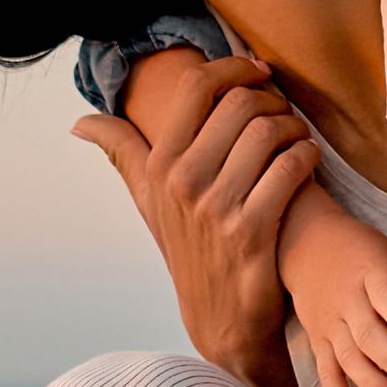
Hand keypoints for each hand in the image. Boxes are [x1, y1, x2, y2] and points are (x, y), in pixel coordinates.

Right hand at [71, 58, 318, 365]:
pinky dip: (306, 154)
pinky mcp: (253, 231)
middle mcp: (183, 183)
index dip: (233, 66)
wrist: (221, 319)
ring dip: (294, 126)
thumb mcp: (148, 200)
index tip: (258, 69)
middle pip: (240, 103)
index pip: (197, 87)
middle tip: (283, 111)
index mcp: (159, 165)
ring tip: (297, 135)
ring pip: (269, 132)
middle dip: (272, 99)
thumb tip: (78, 123)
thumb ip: (120, 152)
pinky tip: (307, 158)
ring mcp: (217, 209)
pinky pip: (290, 167)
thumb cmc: (188, 247)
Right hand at [284, 209, 386, 386]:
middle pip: (368, 333)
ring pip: (349, 357)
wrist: (310, 244)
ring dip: (372, 385)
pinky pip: (327, 372)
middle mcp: (348, 299)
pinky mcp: (318, 340)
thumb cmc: (365, 252)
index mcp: (371, 272)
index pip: (386, 295)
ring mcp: (330, 322)